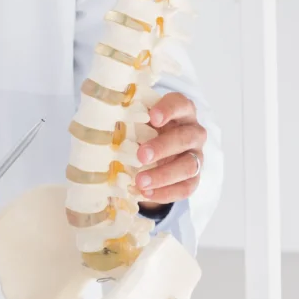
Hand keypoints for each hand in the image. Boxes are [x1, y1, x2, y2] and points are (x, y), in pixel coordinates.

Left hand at [135, 92, 205, 207]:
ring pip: (189, 165)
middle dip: (162, 147)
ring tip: (140, 181)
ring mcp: (196, 156)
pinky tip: (146, 193)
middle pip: (185, 138)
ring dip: (164, 175)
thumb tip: (102, 125)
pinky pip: (186, 187)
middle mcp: (193, 132)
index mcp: (181, 112)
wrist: (154, 156)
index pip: (180, 104)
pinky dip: (166, 192)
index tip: (153, 118)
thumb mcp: (137, 122)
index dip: (168, 110)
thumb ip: (128, 120)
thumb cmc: (144, 132)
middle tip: (141, 156)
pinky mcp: (194, 177)